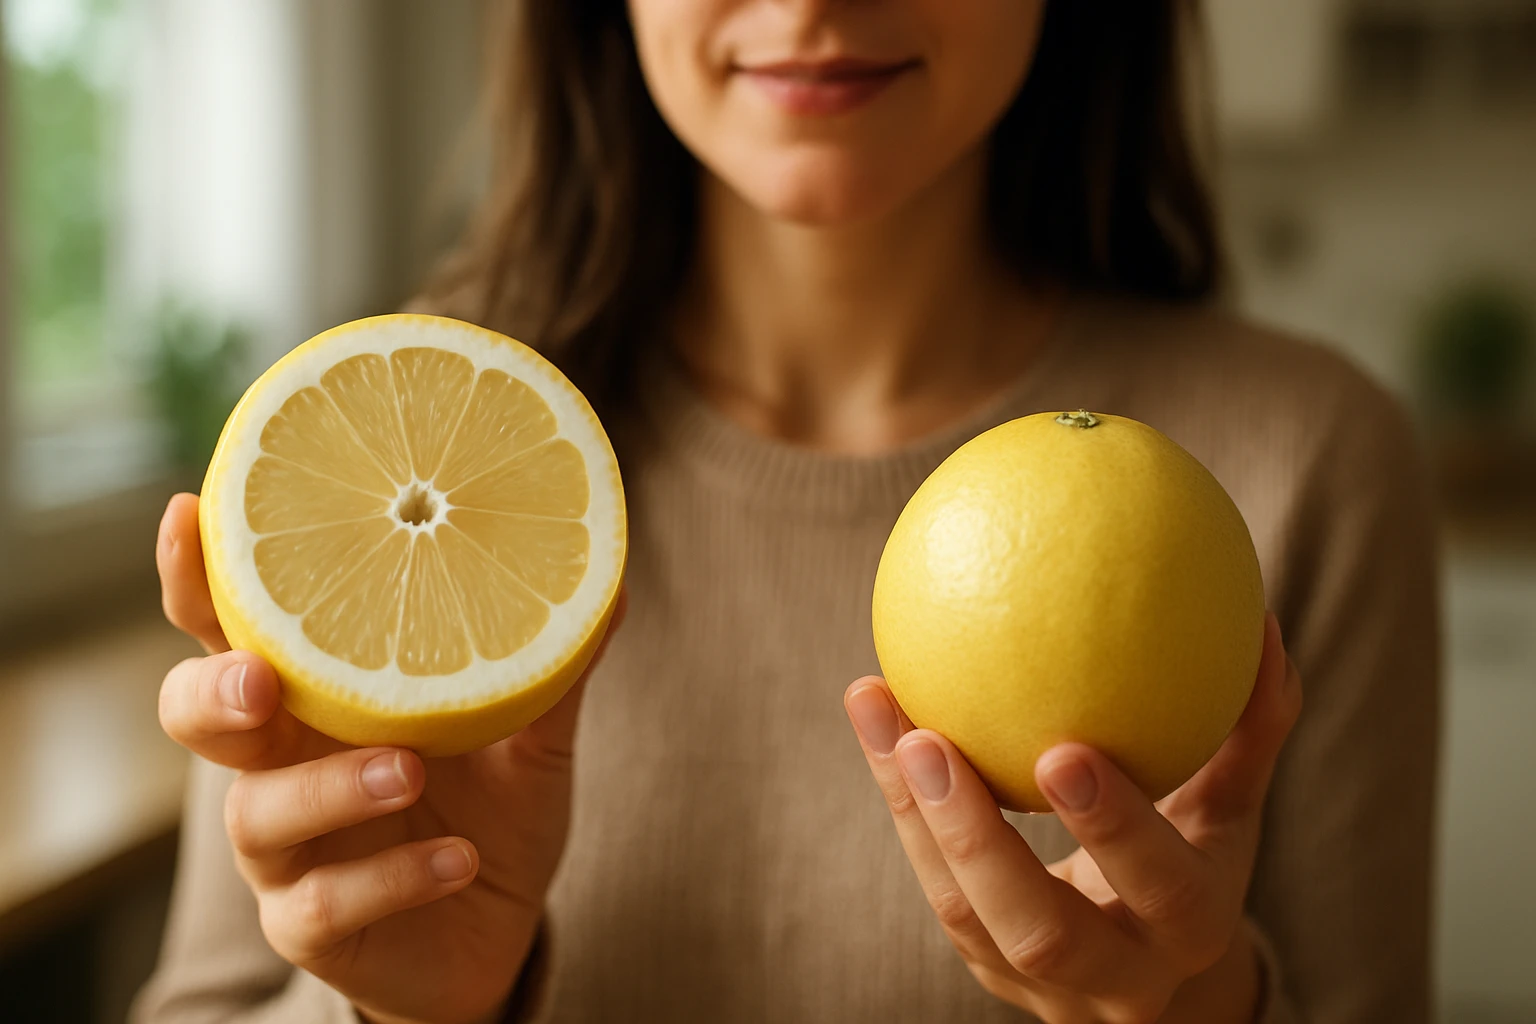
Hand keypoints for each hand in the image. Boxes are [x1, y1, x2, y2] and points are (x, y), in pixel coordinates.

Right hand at [156, 493, 624, 1023]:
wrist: (499, 928)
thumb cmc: (492, 811)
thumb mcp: (532, 737)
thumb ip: (553, 668)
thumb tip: (608, 587)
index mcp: (319, 698)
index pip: (237, 627)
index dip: (199, 575)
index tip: (190, 510)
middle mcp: (283, 764)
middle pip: (198, 715)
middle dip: (213, 693)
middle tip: (261, 680)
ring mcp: (288, 851)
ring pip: (256, 816)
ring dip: (329, 788)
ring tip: (408, 769)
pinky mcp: (312, 926)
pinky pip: (325, 905)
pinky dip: (393, 876)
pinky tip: (455, 859)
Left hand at [845, 614, 1300, 1023]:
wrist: (1154, 961)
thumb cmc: (1197, 851)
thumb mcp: (1230, 805)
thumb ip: (1250, 728)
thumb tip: (1263, 624)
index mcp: (1189, 928)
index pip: (1160, 889)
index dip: (1114, 830)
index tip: (1063, 750)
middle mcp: (1116, 977)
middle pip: (1040, 933)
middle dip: (978, 842)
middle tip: (927, 740)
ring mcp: (1039, 985)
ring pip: (961, 912)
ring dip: (911, 809)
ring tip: (875, 704)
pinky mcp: (983, 963)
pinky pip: (932, 882)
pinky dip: (900, 801)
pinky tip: (875, 711)